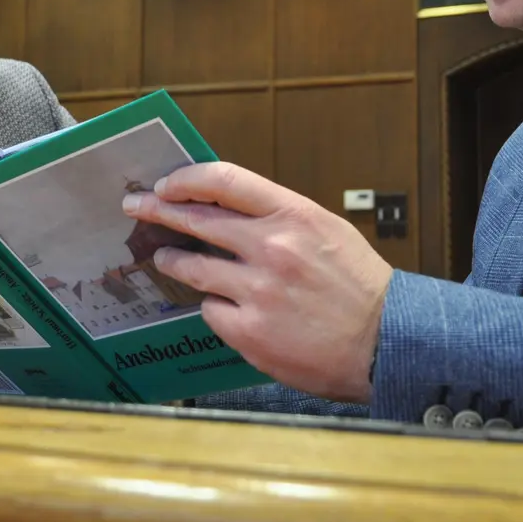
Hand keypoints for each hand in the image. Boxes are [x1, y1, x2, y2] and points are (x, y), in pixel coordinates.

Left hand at [120, 162, 392, 403]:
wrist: (386, 342)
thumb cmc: (359, 286)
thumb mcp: (326, 231)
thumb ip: (279, 218)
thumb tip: (228, 208)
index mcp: (294, 215)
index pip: (225, 180)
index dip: (186, 178)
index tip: (166, 183)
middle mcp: (272, 248)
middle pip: (196, 219)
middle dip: (158, 211)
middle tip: (136, 206)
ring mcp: (257, 292)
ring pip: (192, 268)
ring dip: (174, 262)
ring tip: (166, 260)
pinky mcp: (249, 332)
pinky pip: (211, 311)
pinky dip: (214, 308)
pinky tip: (226, 309)